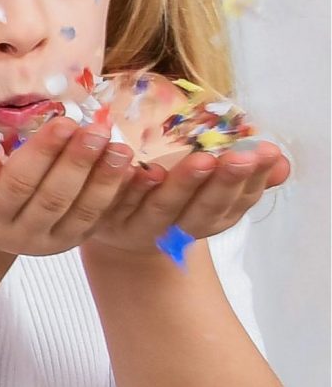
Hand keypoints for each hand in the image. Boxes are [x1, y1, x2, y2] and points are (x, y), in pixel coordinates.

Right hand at [0, 118, 134, 257]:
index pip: (19, 183)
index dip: (44, 153)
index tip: (64, 121)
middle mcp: (20, 236)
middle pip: (54, 197)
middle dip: (79, 162)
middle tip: (98, 130)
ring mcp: (49, 242)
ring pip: (81, 211)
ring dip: (104, 179)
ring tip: (121, 148)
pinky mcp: (71, 241)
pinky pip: (96, 219)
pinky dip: (114, 194)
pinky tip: (128, 169)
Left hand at [86, 142, 287, 256]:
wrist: (116, 231)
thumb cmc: (172, 199)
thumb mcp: (210, 190)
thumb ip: (245, 177)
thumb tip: (282, 165)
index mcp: (207, 219)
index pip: (235, 203)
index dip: (252, 181)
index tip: (267, 154)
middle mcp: (176, 229)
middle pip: (203, 210)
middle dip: (224, 183)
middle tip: (239, 157)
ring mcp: (139, 226)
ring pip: (163, 208)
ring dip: (183, 184)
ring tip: (202, 159)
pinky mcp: (103, 217)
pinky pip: (117, 202)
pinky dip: (129, 187)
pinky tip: (139, 168)